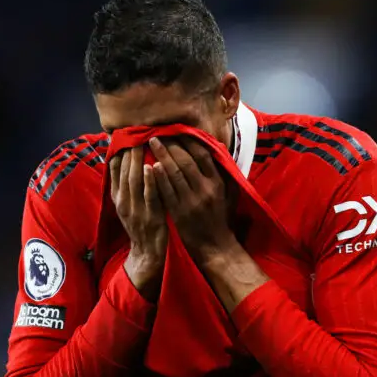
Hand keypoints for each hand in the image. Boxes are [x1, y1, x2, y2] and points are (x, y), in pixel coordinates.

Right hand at [110, 146, 167, 300]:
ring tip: (142, 141)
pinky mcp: (151, 215)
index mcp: (117, 197)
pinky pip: (150, 195)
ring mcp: (137, 208)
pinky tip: (154, 166)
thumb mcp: (127, 205)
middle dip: (128, 149)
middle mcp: (124, 201)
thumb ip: (125, 185)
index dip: (117, 150)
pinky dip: (151, 180)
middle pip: (124, 170)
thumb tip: (123, 161)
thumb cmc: (140, 225)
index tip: (121, 133)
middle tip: (134, 130)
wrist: (147, 253)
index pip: (114, 168)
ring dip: (138, 159)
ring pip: (135, 179)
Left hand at [149, 137, 238, 262]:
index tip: (177, 131)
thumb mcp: (226, 193)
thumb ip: (219, 173)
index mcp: (217, 183)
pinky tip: (151, 166)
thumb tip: (211, 150)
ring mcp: (191, 201)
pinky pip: (167, 191)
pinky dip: (159, 177)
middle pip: (186, 161)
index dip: (189, 141)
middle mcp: (205, 189)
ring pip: (175, 173)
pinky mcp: (179, 212)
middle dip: (171, 145)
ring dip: (162, 156)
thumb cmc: (219, 217)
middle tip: (159, 133)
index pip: (202, 155)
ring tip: (152, 143)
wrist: (215, 245)